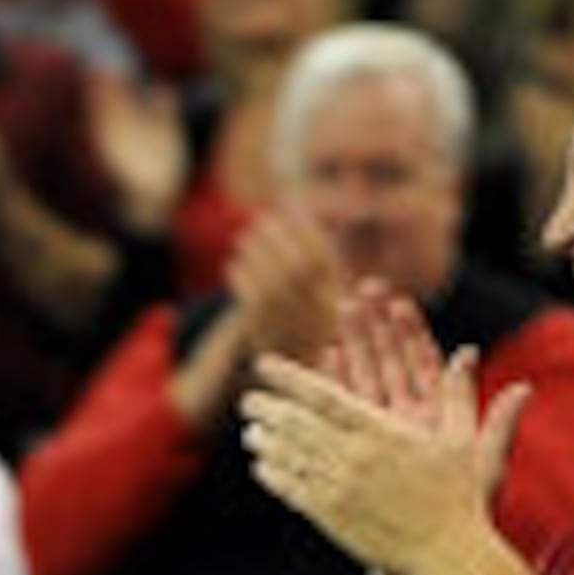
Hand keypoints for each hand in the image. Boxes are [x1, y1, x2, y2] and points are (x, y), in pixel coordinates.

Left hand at [223, 206, 347, 369]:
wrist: (303, 371)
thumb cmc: (313, 314)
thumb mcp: (327, 283)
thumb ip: (315, 247)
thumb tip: (293, 202)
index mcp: (339, 297)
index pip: (324, 257)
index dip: (305, 229)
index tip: (289, 206)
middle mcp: (320, 315)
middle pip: (297, 271)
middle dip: (278, 240)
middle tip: (261, 219)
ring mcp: (293, 330)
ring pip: (272, 288)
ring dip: (255, 258)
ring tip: (243, 238)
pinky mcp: (268, 342)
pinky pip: (252, 309)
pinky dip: (242, 282)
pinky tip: (234, 264)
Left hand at [242, 331, 513, 574]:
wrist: (444, 552)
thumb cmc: (458, 496)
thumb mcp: (462, 439)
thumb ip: (457, 394)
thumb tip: (466, 352)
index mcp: (380, 432)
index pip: (323, 397)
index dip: (289, 378)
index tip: (264, 365)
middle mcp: (352, 458)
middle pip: (297, 425)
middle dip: (268, 409)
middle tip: (248, 399)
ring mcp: (338, 489)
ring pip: (291, 458)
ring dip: (266, 442)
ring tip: (250, 430)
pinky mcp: (331, 517)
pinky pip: (293, 492)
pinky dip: (274, 477)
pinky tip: (261, 467)